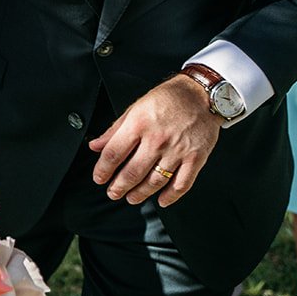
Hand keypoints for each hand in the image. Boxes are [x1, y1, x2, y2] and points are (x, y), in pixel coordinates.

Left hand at [88, 76, 221, 207]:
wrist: (201, 95)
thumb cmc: (168, 99)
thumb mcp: (136, 108)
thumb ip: (114, 129)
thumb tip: (95, 145)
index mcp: (139, 124)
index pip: (114, 153)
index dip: (103, 170)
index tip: (99, 178)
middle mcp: (157, 139)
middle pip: (132, 172)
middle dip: (119, 187)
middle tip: (113, 193)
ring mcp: (177, 150)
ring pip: (155, 181)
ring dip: (141, 194)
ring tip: (132, 198)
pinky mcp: (196, 158)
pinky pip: (181, 184)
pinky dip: (170, 196)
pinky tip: (161, 200)